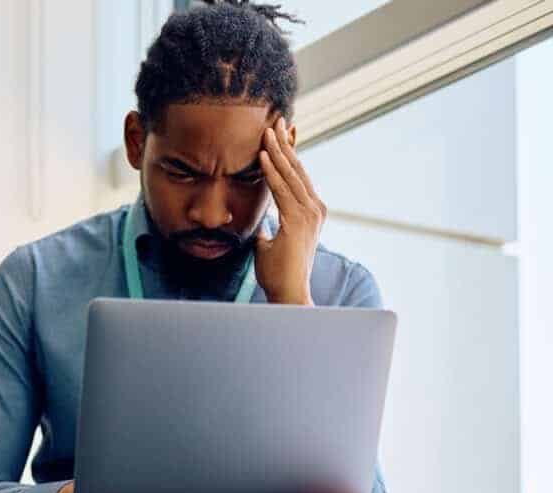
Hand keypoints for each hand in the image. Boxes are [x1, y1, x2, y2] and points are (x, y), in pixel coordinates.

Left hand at [255, 116, 325, 304]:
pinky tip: (262, 155)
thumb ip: (267, 228)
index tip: (278, 134)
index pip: (297, 175)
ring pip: (291, 174)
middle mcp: (314, 208)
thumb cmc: (279, 272)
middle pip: (297, 168)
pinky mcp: (298, 221)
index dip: (287, 153)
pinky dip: (271, 171)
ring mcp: (309, 214)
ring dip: (277, 150)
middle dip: (285, 143)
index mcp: (309, 211)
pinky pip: (282, 190)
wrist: (289, 293)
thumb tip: (259, 223)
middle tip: (275, 119)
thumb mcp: (269, 243)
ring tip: (267, 129)